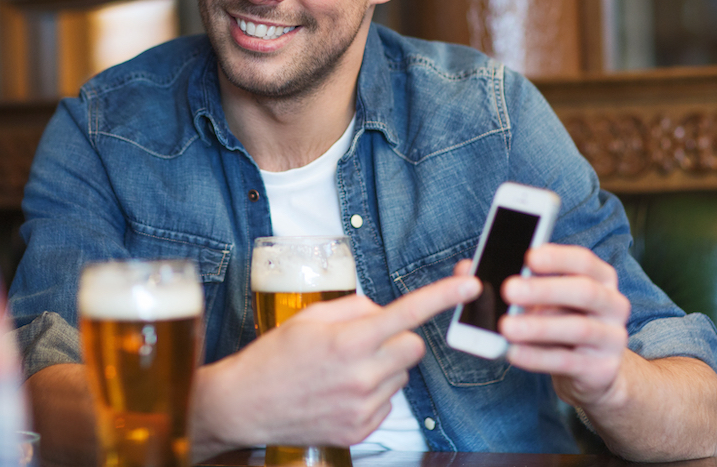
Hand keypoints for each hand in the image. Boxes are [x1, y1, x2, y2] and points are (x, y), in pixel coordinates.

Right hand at [191, 275, 480, 454]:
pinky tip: (341, 391)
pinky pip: (388, 403)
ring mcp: (363, 407)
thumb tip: (383, 312)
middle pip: (413, 348)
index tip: (469, 285)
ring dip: (384, 367)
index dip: (442, 297)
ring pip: (402, 376)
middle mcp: (361, 376)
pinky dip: (373, 393)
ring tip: (343, 369)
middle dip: (398, 338)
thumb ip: (355, 308)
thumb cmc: (274, 357)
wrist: (247, 405)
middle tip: (365, 340)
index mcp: (348, 341)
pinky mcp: (361, 430)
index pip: (406, 313)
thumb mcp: (310, 317)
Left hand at [493, 244, 631, 407]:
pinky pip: (567, 361)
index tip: (529, 256)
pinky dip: (536, 357)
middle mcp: (613, 304)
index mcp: (600, 278)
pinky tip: (512, 353)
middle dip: (544, 289)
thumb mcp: (540, 298)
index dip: (558, 257)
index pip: (583, 261)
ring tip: (505, 326)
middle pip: (584, 291)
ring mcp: (612, 338)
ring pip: (577, 328)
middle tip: (508, 289)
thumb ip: (507, 278)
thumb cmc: (558, 319)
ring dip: (538, 326)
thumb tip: (466, 269)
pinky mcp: (602, 369)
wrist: (590, 370)